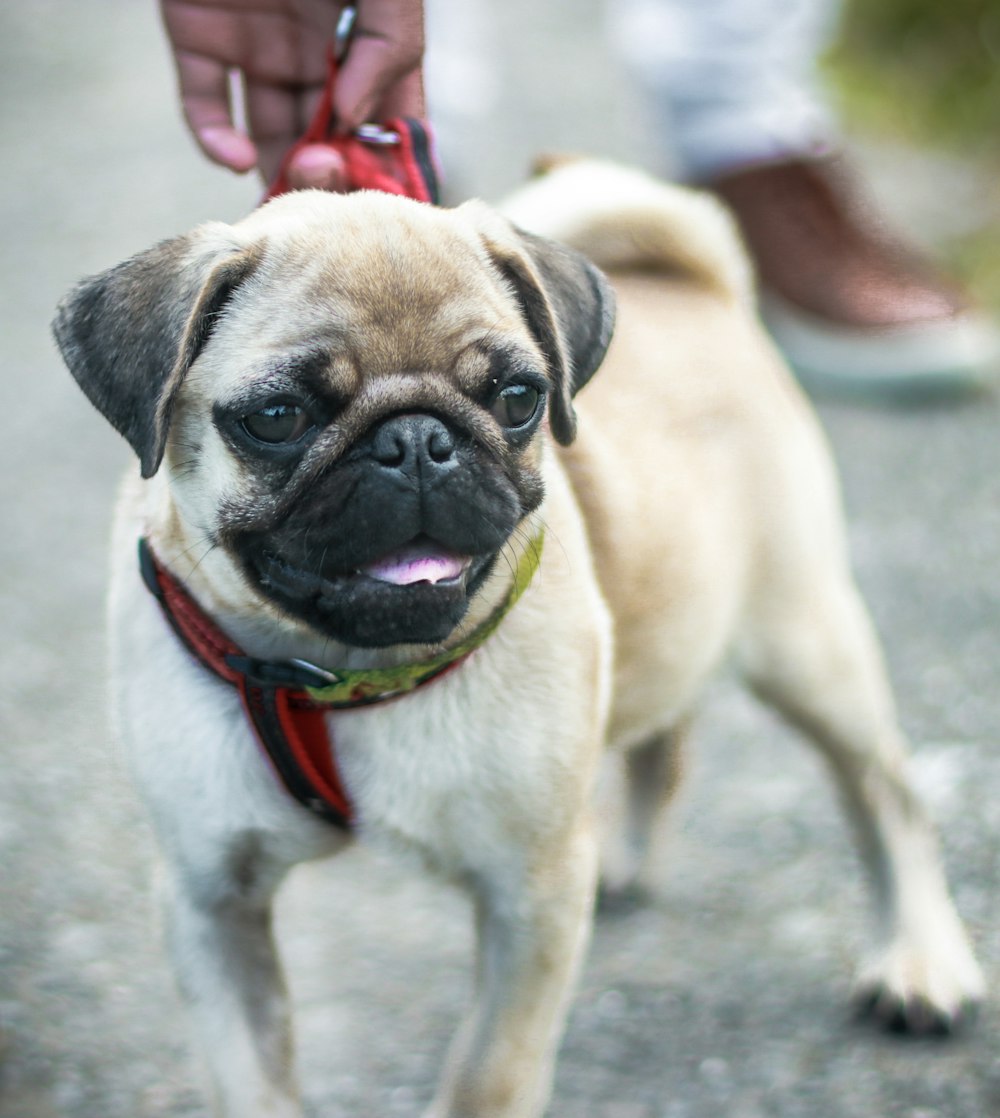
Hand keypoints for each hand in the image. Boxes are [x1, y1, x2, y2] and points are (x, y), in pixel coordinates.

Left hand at [160, 0, 424, 186]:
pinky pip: (205, 108)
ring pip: (269, 138)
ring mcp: (256, 48)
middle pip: (328, 141)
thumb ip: (390, 44)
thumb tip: (357, 120)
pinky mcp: (197, 38)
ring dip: (279, 173)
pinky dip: (216, 141)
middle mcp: (315, 52)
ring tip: (288, 181)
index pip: (388, 121)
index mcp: (366, 38)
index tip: (382, 197)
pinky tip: (237, 155)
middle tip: (324, 175)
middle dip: (332, 172)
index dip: (389, 165)